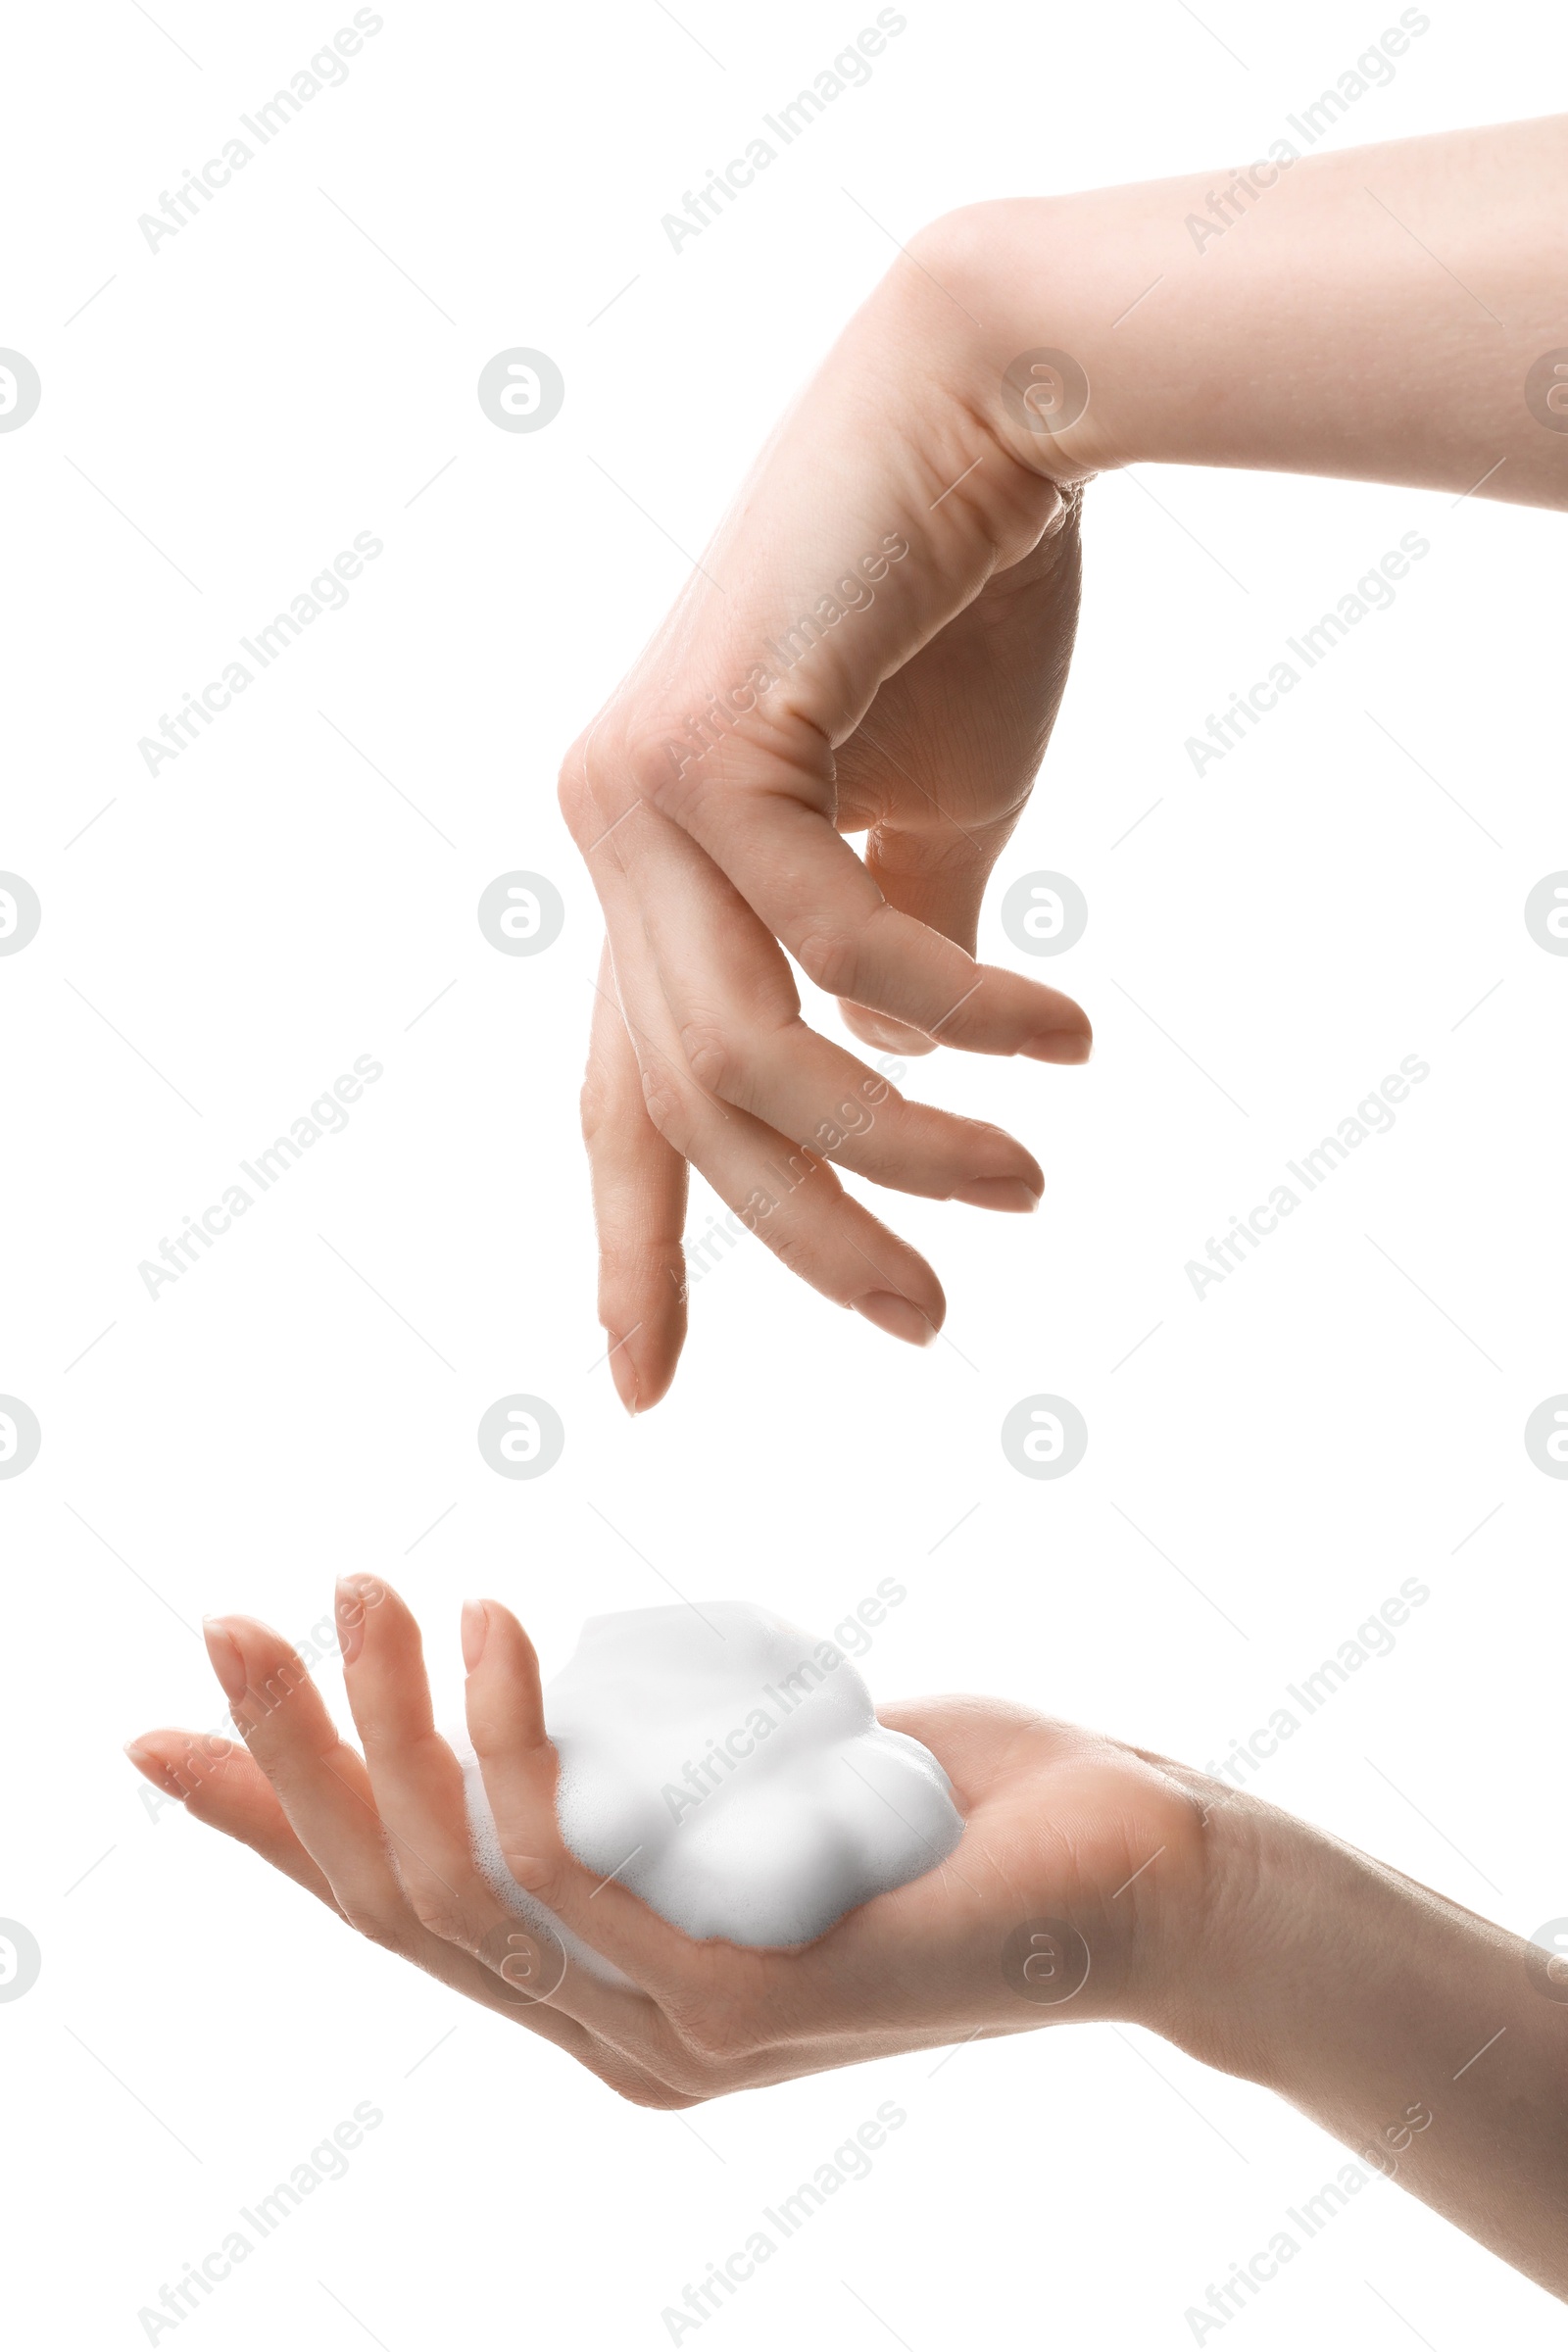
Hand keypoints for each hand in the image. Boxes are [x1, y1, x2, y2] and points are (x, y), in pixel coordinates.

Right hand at [124, 1575, 1204, 2104]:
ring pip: (464, 1890)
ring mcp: (680, 2038)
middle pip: (396, 1908)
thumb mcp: (730, 1766)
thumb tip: (505, 1690)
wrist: (1135, 1872)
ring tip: (377, 1589)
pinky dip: (517, 1748)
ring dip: (393, 1730)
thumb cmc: (936, 1805)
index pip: (396, 1913)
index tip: (161, 1730)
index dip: (272, 1822)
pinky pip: (582, 1875)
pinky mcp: (751, 2003)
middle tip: (242, 1613)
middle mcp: (619, 2039)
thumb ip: (619, 1766)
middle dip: (298, 1759)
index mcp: (606, 1991)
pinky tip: (508, 1632)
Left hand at [559, 234, 1094, 1411]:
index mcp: (656, 877)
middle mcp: (615, 844)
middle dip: (806, 1239)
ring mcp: (636, 793)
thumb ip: (904, 957)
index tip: (637, 1386)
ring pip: (741, 1054)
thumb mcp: (932, 823)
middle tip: (926, 1323)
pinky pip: (836, 940)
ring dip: (895, 1147)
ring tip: (1024, 1182)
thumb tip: (895, 1070)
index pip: (626, 1099)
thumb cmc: (951, 609)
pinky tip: (1060, 1041)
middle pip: (684, 1112)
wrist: (979, 403)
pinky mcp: (703, 739)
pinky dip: (957, 1013)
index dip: (635, 1249)